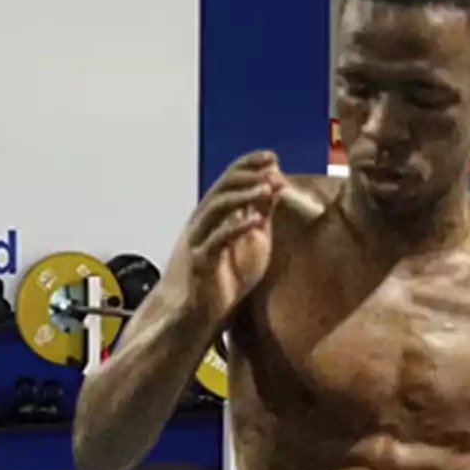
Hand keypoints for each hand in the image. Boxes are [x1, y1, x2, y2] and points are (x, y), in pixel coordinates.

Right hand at [184, 150, 285, 320]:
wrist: (194, 313)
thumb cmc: (221, 278)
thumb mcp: (251, 242)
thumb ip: (260, 215)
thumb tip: (275, 187)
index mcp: (215, 215)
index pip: (230, 180)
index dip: (249, 165)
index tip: (271, 156)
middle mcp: (204, 222)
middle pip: (222, 187)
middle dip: (247, 173)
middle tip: (270, 165)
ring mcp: (200, 239)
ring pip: (216, 207)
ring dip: (242, 195)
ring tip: (266, 188)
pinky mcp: (200, 261)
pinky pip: (217, 239)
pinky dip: (236, 227)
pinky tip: (256, 220)